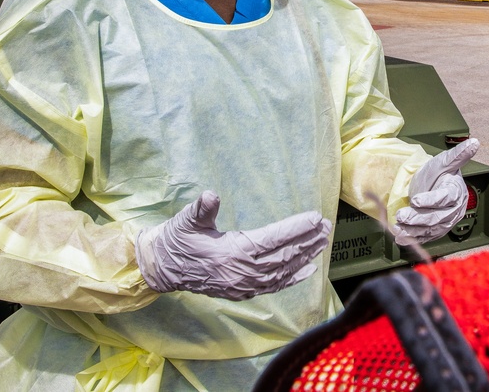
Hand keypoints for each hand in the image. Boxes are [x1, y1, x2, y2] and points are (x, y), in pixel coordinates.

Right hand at [135, 191, 330, 299]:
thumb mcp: (186, 220)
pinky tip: (309, 270)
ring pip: (282, 272)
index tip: (315, 217)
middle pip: (283, 256)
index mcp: (231, 253)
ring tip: (323, 242)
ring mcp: (242, 285)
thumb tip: (210, 195)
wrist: (161, 269)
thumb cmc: (175, 239)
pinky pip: (273, 287)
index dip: (295, 228)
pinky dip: (293, 278)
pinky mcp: (241, 292)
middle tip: (327, 227)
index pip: (272, 239)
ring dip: (305, 257)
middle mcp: (241, 272)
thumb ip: (201, 209)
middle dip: (308, 240)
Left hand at [393, 138, 478, 245]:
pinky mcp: (436, 231)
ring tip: (397, 229)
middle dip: (417, 218)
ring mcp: (445, 223)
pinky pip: (426, 237)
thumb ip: (458, 154)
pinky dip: (414, 238)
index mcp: (456, 192)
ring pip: (430, 229)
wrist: (433, 185)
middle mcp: (453, 210)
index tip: (414, 200)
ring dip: (413, 230)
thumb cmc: (438, 173)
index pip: (445, 198)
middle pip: (436, 217)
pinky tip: (401, 238)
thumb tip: (475, 142)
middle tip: (401, 216)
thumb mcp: (444, 161)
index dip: (430, 200)